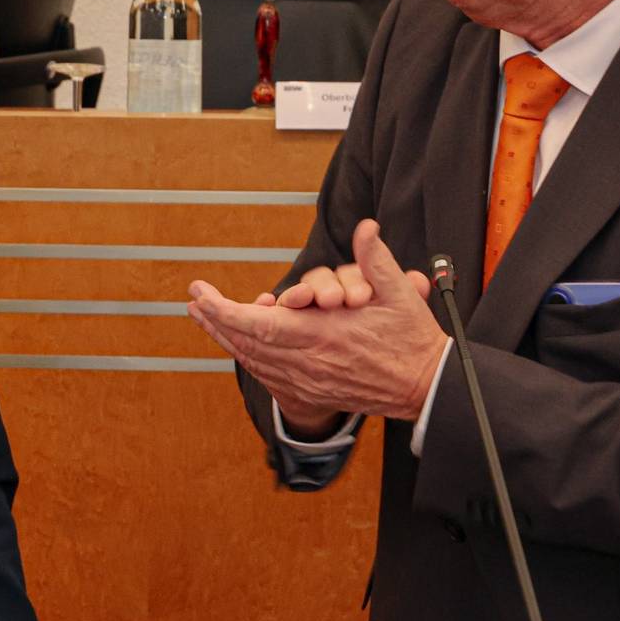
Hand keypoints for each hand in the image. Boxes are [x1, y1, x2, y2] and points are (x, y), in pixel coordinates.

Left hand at [187, 219, 449, 424]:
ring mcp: (307, 381)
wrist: (425, 388)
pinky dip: (248, 357)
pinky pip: (268, 376)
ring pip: (253, 360)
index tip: (201, 295)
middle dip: (215, 321)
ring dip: (226, 338)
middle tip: (194, 302)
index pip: (259, 325)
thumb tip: (366, 228)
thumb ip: (376, 260)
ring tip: (205, 319)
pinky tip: (237, 344)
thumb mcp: (399, 295)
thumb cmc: (413, 340)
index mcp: (323, 335)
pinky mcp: (312, 392)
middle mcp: (308, 362)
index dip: (224, 311)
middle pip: (246, 343)